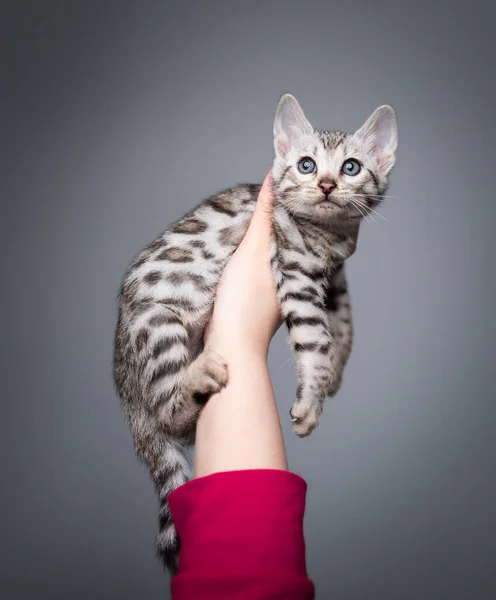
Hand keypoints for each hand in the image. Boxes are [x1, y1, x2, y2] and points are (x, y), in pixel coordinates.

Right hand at [204, 172, 280, 360]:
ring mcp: (277, 287)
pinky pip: (264, 265)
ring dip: (270, 235)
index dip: (297, 203)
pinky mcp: (261, 297)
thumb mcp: (253, 249)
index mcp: (298, 261)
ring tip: (259, 211)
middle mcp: (293, 274)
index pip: (303, 223)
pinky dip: (258, 252)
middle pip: (291, 238)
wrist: (230, 346)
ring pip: (277, 252)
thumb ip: (264, 216)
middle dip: (285, 217)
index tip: (292, 183)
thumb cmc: (245, 301)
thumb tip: (274, 177)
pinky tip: (247, 246)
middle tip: (278, 192)